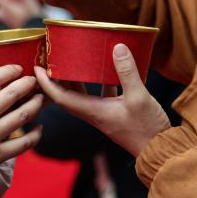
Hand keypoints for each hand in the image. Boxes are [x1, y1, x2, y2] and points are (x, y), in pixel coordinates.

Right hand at [0, 64, 43, 175]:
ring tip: (40, 99)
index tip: (16, 69)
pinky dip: (34, 135)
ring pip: (21, 116)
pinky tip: (39, 128)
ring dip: (34, 105)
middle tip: (33, 80)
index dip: (7, 71)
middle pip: (10, 95)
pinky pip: (22, 144)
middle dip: (26, 84)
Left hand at [33, 44, 169, 156]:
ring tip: (72, 58)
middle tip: (51, 57)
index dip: (45, 82)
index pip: (59, 96)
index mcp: (92, 111)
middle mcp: (93, 112)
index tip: (36, 67)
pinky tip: (108, 67)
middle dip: (55, 77)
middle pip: (66, 94)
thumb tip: (117, 47)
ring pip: (82, 93)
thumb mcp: (139, 97)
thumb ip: (127, 72)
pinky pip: (99, 94)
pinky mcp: (114, 112)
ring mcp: (103, 113)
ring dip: (74, 78)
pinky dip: (98, 81)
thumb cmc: (147, 128)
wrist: (160, 150)